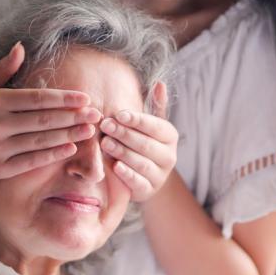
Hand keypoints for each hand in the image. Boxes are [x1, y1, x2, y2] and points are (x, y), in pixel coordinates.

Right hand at [0, 42, 101, 180]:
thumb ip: (2, 68)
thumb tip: (22, 46)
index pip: (37, 98)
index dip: (63, 99)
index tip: (84, 98)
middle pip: (44, 120)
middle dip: (73, 117)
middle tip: (96, 114)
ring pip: (41, 141)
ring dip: (69, 135)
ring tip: (90, 130)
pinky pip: (31, 161)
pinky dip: (52, 155)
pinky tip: (70, 149)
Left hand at [98, 81, 178, 200]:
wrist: (146, 176)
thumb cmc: (143, 142)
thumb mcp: (150, 125)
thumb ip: (155, 106)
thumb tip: (160, 83)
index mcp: (170, 136)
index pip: (155, 126)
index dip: (137, 120)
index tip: (118, 114)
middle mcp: (169, 156)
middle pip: (146, 144)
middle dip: (125, 134)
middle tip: (105, 125)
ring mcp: (160, 175)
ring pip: (141, 163)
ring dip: (122, 152)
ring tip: (105, 143)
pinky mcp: (149, 191)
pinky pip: (138, 183)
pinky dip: (127, 175)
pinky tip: (115, 166)